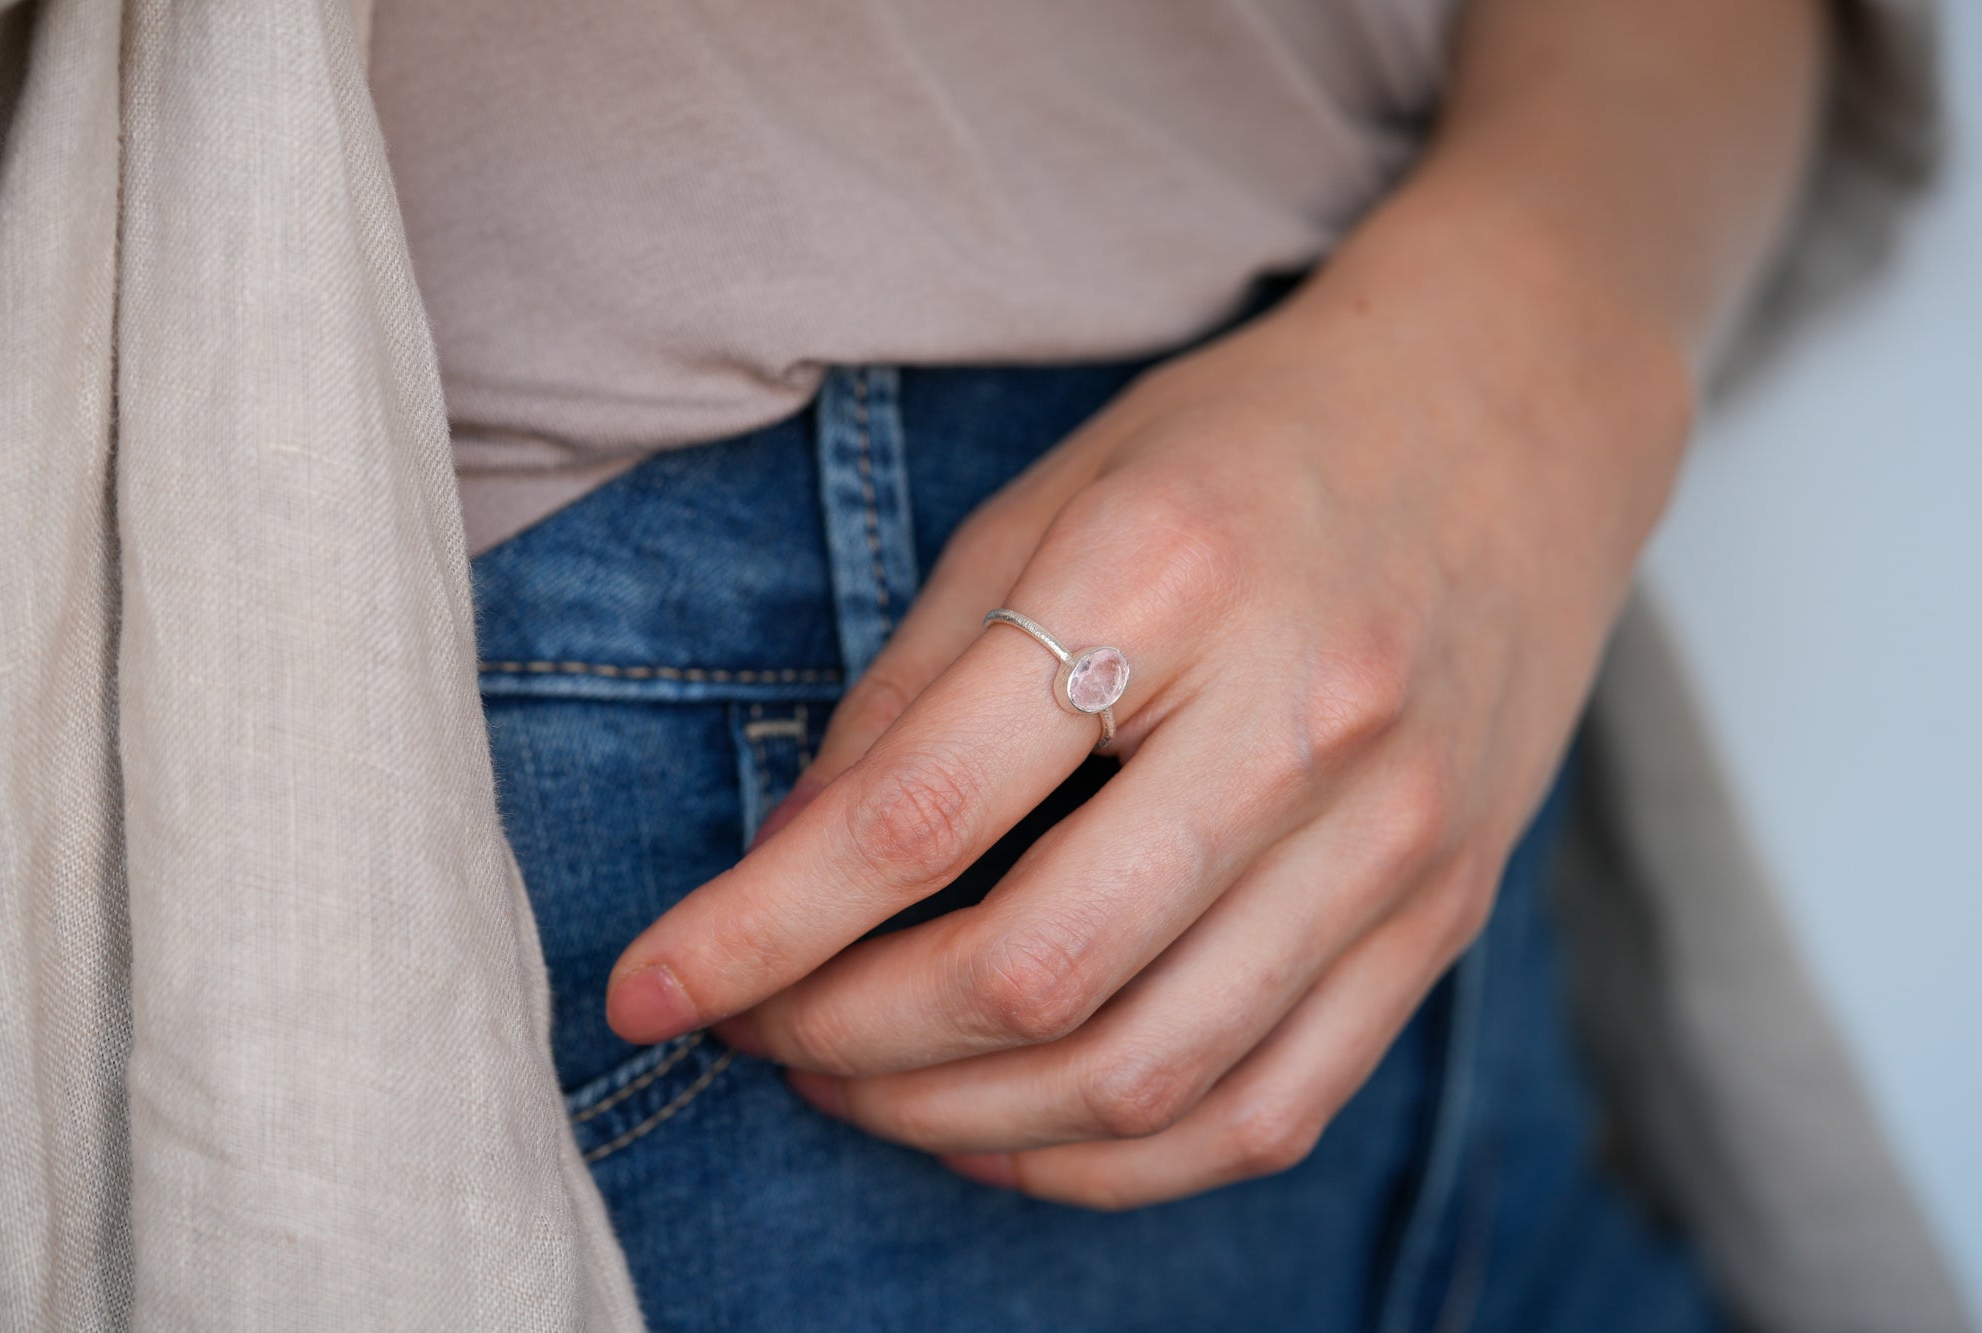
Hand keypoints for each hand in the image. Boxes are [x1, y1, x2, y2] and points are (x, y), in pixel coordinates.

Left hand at [605, 236, 1692, 1209]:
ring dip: (962, 1119)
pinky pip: (1268, 1108)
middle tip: (763, 1031)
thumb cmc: (1246, 444)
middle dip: (848, 1041)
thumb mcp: (1050, 503)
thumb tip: (786, 874)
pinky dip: (1114, 1155)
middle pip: (1032, 971)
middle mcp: (1301, 717)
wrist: (1505, 413)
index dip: (756, 929)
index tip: (647, 989)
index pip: (917, 815)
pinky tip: (1016, 1126)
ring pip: (1146, 1073)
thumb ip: (915, 693)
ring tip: (863, 1090)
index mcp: (1167, 574)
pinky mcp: (1443, 916)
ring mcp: (1395, 835)